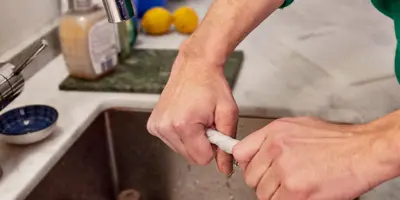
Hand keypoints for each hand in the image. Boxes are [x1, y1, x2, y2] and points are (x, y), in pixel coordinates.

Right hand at [147, 50, 237, 174]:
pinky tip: (185, 117)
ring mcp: (157, 126)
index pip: (202, 158)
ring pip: (181, 151)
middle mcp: (166, 127)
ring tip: (196, 118)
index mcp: (184, 125)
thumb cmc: (211, 84)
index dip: (213, 146)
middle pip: (191, 157)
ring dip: (192, 139)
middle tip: (206, 122)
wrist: (195, 66)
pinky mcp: (153, 125)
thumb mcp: (228, 112)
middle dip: (202, 143)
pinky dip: (181, 134)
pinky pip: (172, 142)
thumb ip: (226, 143)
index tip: (214, 129)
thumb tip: (225, 167)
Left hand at [233, 117, 398, 199]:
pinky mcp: (296, 192)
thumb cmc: (336, 140)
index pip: (240, 152)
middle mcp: (276, 150)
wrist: (362, 151)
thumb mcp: (297, 126)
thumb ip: (271, 138)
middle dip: (263, 182)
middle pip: (251, 177)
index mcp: (275, 133)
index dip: (247, 164)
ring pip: (263, 194)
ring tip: (293, 186)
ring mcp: (286, 172)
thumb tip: (256, 150)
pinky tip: (300, 193)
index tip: (252, 169)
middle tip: (279, 180)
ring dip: (275, 194)